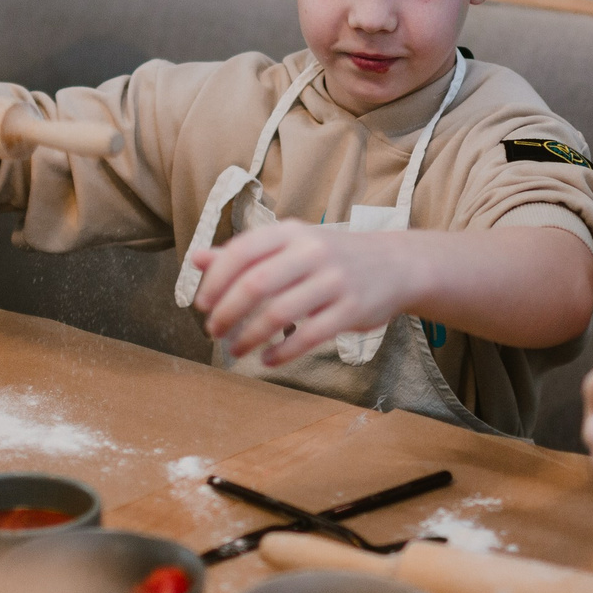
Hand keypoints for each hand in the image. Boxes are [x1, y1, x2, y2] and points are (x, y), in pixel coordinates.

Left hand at [189, 221, 419, 366]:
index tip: (202, 305)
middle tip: (213, 332)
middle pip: (256, 283)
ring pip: (280, 313)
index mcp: (291, 232)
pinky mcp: (352, 309)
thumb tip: (196, 259)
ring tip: (235, 350)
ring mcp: (335, 280)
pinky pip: (310, 336)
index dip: (216, 280)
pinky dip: (282, 352)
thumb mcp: (290, 245)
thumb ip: (245, 253)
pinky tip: (267, 359)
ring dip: (250, 336)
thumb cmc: (331, 257)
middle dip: (228, 312)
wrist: (396, 264)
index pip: (242, 251)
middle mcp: (312, 251)